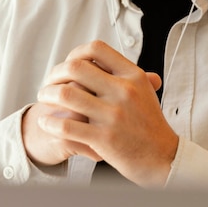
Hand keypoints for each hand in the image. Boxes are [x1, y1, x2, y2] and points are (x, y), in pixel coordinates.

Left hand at [22, 40, 178, 186]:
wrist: (163, 157)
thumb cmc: (149, 124)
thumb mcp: (144, 90)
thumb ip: (122, 74)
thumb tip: (98, 58)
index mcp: (133, 76)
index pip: (97, 49)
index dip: (75, 52)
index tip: (67, 63)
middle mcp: (124, 91)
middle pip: (76, 68)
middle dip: (55, 73)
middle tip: (49, 82)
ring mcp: (113, 115)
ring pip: (66, 95)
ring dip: (47, 94)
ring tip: (44, 99)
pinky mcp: (103, 138)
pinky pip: (66, 125)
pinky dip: (50, 121)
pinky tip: (46, 121)